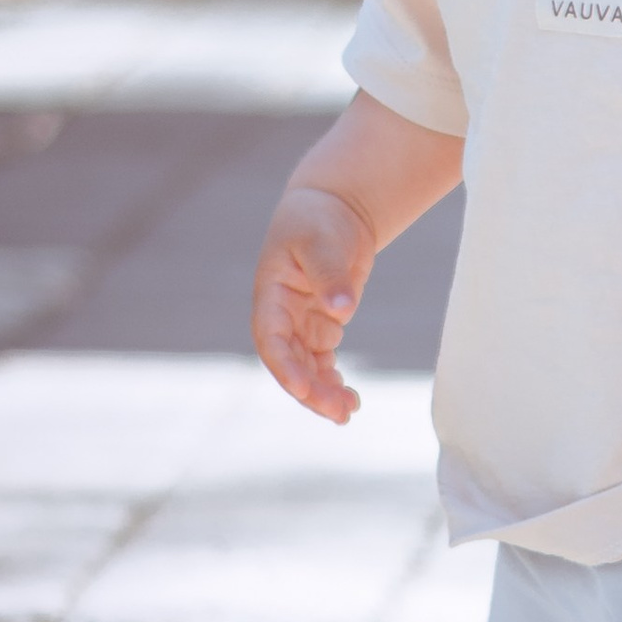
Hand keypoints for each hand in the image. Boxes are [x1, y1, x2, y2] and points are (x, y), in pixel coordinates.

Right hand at [251, 185, 376, 426]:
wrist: (333, 208)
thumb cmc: (319, 219)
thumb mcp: (321, 240)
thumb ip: (330, 274)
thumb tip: (343, 309)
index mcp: (271, 295)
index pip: (271, 340)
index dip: (285, 367)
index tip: (304, 388)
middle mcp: (281, 316)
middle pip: (290, 363)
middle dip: (311, 390)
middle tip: (338, 412)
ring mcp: (300, 324)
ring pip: (306, 368)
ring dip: (323, 392)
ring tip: (348, 412)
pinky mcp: (321, 326)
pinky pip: (322, 362)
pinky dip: (333, 381)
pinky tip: (350, 399)